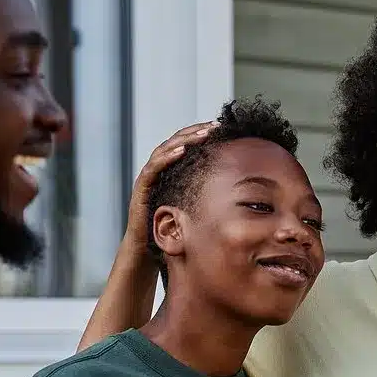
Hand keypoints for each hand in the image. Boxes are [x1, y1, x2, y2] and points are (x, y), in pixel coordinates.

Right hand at [122, 121, 216, 245]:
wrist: (146, 250)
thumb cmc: (171, 230)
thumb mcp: (192, 208)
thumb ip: (205, 195)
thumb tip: (234, 191)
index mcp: (169, 172)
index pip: (184, 145)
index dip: (200, 135)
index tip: (220, 129)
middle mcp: (157, 171)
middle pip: (175, 142)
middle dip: (195, 132)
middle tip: (215, 126)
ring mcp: (148, 178)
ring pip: (164, 150)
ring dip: (184, 140)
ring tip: (202, 134)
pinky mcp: (141, 188)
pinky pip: (153, 168)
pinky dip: (166, 157)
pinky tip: (181, 151)